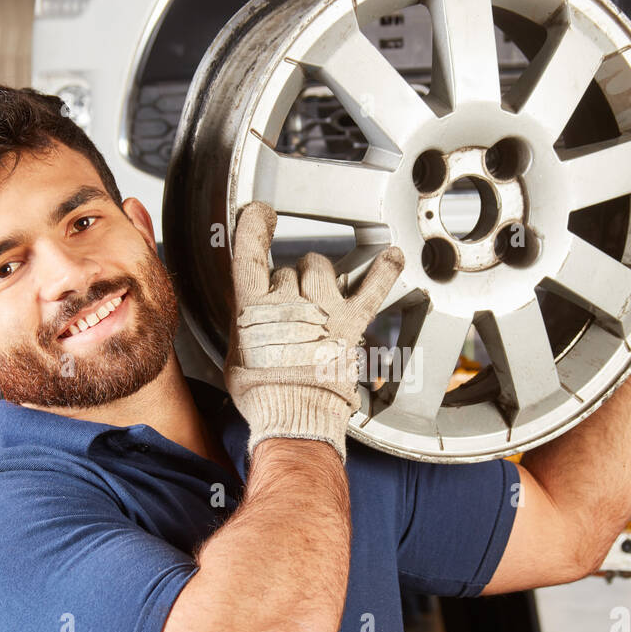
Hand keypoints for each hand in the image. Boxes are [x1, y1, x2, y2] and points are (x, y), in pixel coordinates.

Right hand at [226, 201, 404, 461]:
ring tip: (319, 294)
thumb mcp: (236, 356)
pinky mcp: (350, 323)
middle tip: (291, 309)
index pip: (249, 253)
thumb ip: (246, 326)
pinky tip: (394, 256)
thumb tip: (251, 316)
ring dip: (320, 274)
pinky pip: (372, 289)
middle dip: (290, 281)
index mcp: (252, 308)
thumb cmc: (263, 394)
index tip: (259, 215)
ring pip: (321, 267)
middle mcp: (288, 301)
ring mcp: (322, 309)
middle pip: (289, 268)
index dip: (253, 228)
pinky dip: (385, 271)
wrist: (295, 417)